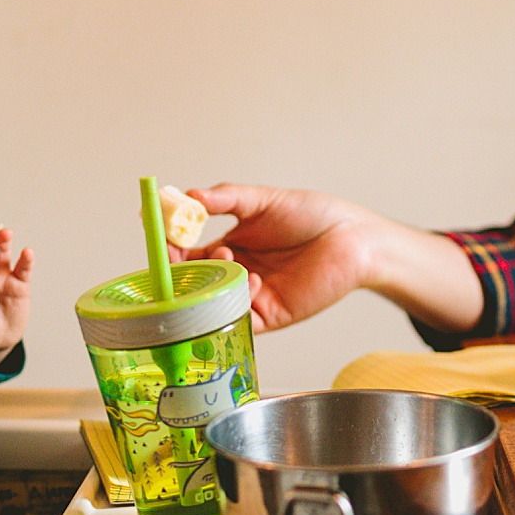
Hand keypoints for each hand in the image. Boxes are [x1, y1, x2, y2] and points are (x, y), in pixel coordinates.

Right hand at [183, 184, 382, 332]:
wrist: (352, 237)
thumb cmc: (313, 216)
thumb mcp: (263, 200)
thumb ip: (225, 198)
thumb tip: (188, 195)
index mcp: (232, 245)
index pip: (188, 253)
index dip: (171, 246)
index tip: (162, 234)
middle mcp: (238, 273)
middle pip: (194, 281)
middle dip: (182, 270)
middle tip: (178, 255)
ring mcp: (252, 296)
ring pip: (212, 302)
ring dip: (211, 282)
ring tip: (227, 255)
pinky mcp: (270, 316)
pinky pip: (241, 318)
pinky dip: (238, 301)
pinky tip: (251, 279)